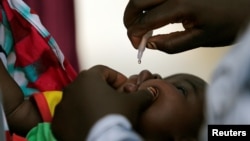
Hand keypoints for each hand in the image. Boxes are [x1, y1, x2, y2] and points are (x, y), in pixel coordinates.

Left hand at [51, 65, 155, 140]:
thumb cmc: (115, 118)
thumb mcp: (134, 102)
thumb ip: (143, 93)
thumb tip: (150, 91)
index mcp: (88, 78)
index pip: (104, 70)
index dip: (117, 77)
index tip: (125, 86)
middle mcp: (72, 88)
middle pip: (90, 84)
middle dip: (103, 90)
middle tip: (115, 100)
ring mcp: (62, 106)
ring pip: (79, 99)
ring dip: (90, 103)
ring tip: (103, 113)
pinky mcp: (58, 123)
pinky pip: (70, 116)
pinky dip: (79, 117)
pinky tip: (91, 123)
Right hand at [124, 0, 249, 52]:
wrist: (246, 5)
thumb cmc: (229, 22)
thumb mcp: (200, 39)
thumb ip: (171, 44)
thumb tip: (149, 44)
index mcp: (180, 5)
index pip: (145, 20)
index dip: (135, 34)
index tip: (136, 44)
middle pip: (137, 1)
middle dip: (129, 19)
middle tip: (132, 33)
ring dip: (137, 8)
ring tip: (141, 23)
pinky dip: (148, 2)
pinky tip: (152, 12)